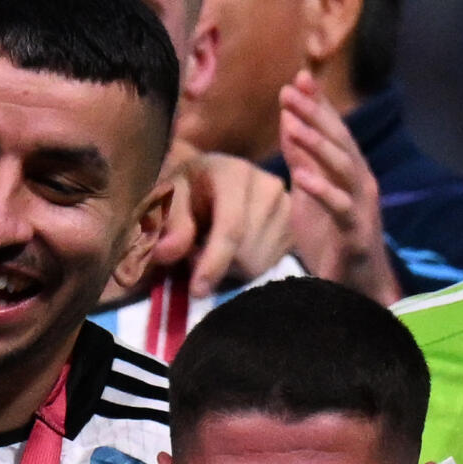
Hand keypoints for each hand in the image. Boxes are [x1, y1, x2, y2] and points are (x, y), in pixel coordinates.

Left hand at [150, 152, 294, 300]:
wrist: (208, 177)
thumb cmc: (185, 189)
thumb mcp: (166, 200)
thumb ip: (168, 224)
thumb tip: (167, 252)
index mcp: (234, 174)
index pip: (231, 228)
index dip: (214, 262)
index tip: (197, 290)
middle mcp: (269, 187)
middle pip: (247, 252)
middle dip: (218, 264)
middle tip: (194, 254)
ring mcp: (288, 207)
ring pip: (260, 263)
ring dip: (231, 267)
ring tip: (214, 247)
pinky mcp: (296, 228)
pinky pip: (271, 265)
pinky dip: (248, 266)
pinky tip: (234, 249)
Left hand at [279, 73, 399, 304]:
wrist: (353, 287)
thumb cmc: (331, 238)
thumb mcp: (309, 192)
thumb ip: (301, 158)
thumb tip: (289, 122)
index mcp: (349, 172)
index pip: (334, 131)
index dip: (318, 105)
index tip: (298, 79)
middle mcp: (360, 183)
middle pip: (340, 142)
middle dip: (316, 115)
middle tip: (290, 91)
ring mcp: (361, 206)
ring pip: (343, 168)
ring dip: (317, 145)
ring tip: (292, 124)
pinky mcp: (355, 232)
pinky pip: (339, 207)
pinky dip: (322, 190)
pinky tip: (301, 176)